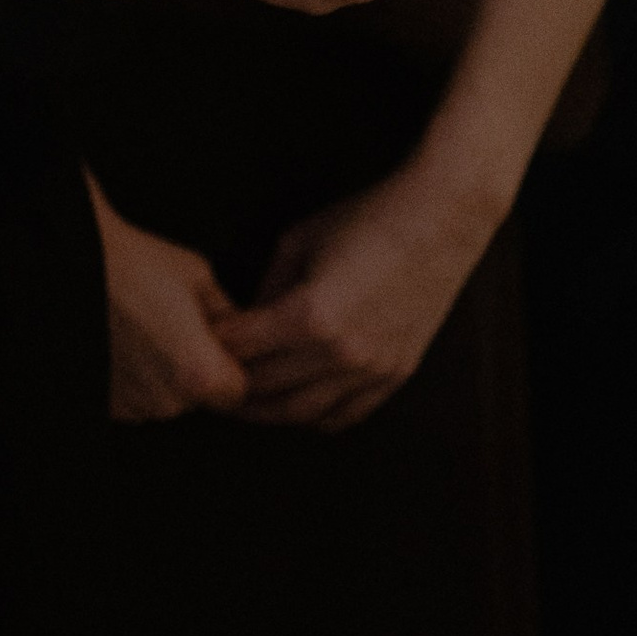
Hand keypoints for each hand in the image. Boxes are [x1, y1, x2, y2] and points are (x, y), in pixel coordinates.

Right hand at [90, 176, 246, 419]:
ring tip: (146, 330)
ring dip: (164, 376)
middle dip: (196, 370)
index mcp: (200, 375)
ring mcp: (132, 407)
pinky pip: (135, 398)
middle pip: (199, 399)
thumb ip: (228, 316)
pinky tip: (126, 342)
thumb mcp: (201, 279)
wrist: (76, 263)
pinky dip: (134, 377)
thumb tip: (237, 333)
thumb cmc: (138, 264)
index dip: (231, 365)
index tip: (216, 342)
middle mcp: (166, 402)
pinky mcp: (106, 405)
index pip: (237, 392)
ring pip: (165, 400)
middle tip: (176, 327)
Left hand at [214, 160, 496, 428]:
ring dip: (267, 410)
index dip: (213, 346)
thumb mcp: (299, 241)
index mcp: (310, 316)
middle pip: (265, 388)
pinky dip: (314, 416)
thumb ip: (268, 287)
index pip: (241, 349)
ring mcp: (372, 369)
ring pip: (303, 414)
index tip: (196, 342)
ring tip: (243, 400)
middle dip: (230, 385)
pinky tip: (295, 405)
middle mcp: (340, 353)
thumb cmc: (367, 218)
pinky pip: (346, 415)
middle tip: (208, 379)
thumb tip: (248, 320)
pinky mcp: (396, 374)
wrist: (440, 219)